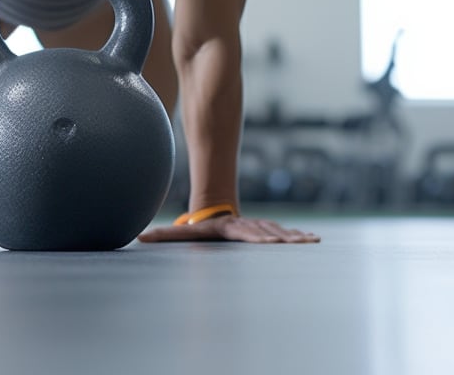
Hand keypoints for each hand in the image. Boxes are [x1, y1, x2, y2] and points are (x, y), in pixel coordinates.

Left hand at [138, 215, 319, 243]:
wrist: (217, 211)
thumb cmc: (198, 227)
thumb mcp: (182, 231)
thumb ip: (163, 234)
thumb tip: (139, 237)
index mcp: (232, 229)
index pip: (246, 233)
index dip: (257, 236)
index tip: (268, 240)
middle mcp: (250, 227)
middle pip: (267, 232)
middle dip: (283, 238)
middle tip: (298, 243)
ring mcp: (260, 227)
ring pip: (280, 231)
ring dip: (296, 237)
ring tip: (312, 241)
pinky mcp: (268, 231)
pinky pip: (286, 234)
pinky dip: (299, 237)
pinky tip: (315, 240)